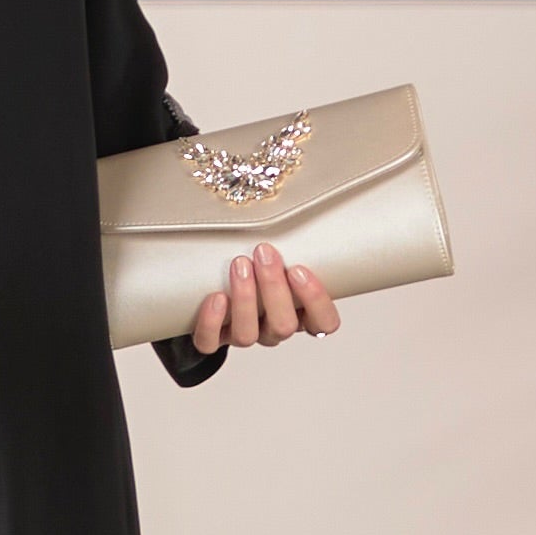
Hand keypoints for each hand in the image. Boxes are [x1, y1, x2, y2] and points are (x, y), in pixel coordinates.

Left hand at [191, 240, 340, 352]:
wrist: (212, 286)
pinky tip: (215, 297)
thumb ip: (295, 240)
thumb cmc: (257, 264)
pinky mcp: (214, 339)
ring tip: (238, 264)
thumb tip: (299, 191)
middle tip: (263, 253)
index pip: (324, 322)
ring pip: (248, 335)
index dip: (315, 301)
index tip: (298, 269)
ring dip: (245, 298)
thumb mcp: (284, 253)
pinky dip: (211, 323)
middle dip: (273, 287)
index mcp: (300, 313)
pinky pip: (212, 343)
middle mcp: (274, 328)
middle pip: (284, 326)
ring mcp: (245, 335)